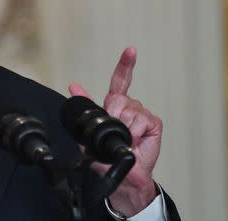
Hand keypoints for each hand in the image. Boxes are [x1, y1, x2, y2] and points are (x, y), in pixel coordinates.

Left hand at [69, 47, 161, 216]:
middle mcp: (131, 106)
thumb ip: (86, 106)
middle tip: (113, 131)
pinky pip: (141, 121)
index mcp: (116, 105)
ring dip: (123, 127)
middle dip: (111, 114)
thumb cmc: (107, 154)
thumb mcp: (90, 131)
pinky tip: (134, 141)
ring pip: (129, 111)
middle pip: (118, 98)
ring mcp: (143, 114)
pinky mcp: (154, 123)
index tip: (131, 51)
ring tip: (124, 140)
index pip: (122, 80)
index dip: (126, 65)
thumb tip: (74, 86)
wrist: (124, 176)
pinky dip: (134, 133)